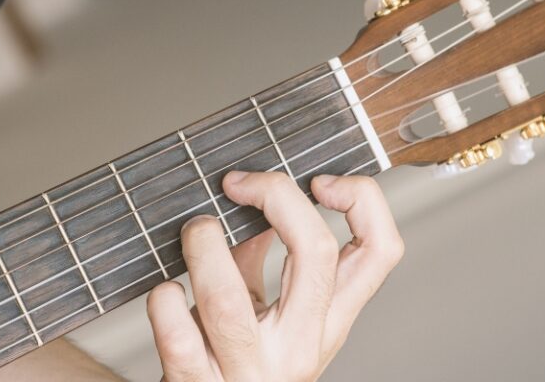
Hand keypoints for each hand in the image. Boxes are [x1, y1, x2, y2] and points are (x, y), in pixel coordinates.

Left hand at [146, 171, 403, 381]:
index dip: (361, 201)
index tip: (320, 182)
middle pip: (316, 254)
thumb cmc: (234, 364)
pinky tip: (166, 292)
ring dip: (203, 247)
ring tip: (195, 231)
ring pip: (227, 299)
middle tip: (239, 184)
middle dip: (275, 198)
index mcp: (327, 322)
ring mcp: (249, 370)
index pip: (379, 252)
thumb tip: (260, 209)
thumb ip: (265, 263)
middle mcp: (299, 346)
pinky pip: (178, 335)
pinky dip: (165, 300)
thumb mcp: (270, 316)